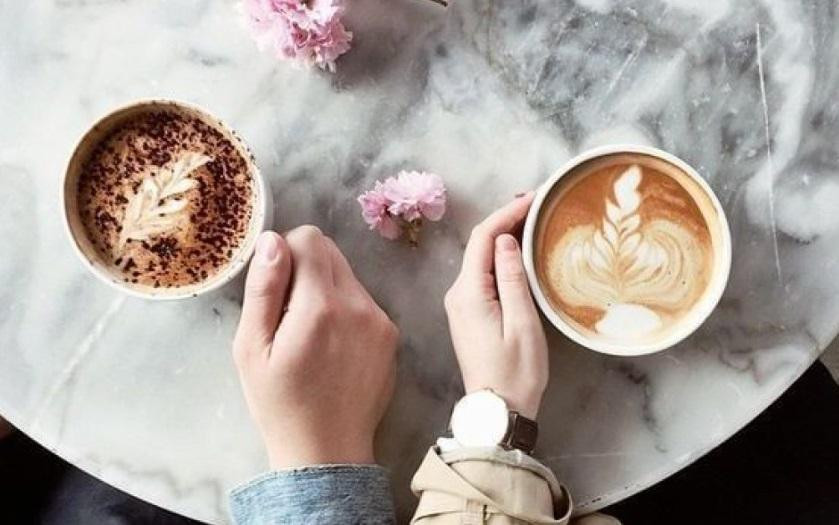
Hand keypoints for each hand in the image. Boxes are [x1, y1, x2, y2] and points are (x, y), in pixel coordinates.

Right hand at [233, 227, 397, 467]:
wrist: (327, 452)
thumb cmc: (279, 403)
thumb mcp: (252, 348)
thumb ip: (264, 289)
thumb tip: (273, 240)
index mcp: (321, 306)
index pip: (309, 238)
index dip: (285, 255)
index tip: (276, 291)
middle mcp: (359, 305)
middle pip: (331, 251)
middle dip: (305, 270)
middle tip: (289, 315)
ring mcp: (381, 320)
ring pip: (348, 276)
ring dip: (326, 291)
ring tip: (311, 336)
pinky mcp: (392, 335)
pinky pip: (363, 301)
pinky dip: (345, 311)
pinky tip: (332, 348)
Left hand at [444, 193, 548, 418]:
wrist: (497, 412)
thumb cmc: (515, 373)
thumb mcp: (522, 324)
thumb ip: (512, 278)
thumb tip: (507, 240)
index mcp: (468, 293)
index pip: (484, 238)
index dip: (507, 212)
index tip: (534, 197)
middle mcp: (458, 293)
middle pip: (480, 244)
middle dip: (507, 219)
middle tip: (539, 203)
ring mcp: (461, 304)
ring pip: (481, 258)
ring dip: (505, 236)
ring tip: (535, 220)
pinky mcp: (469, 313)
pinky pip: (483, 274)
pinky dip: (501, 256)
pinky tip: (521, 251)